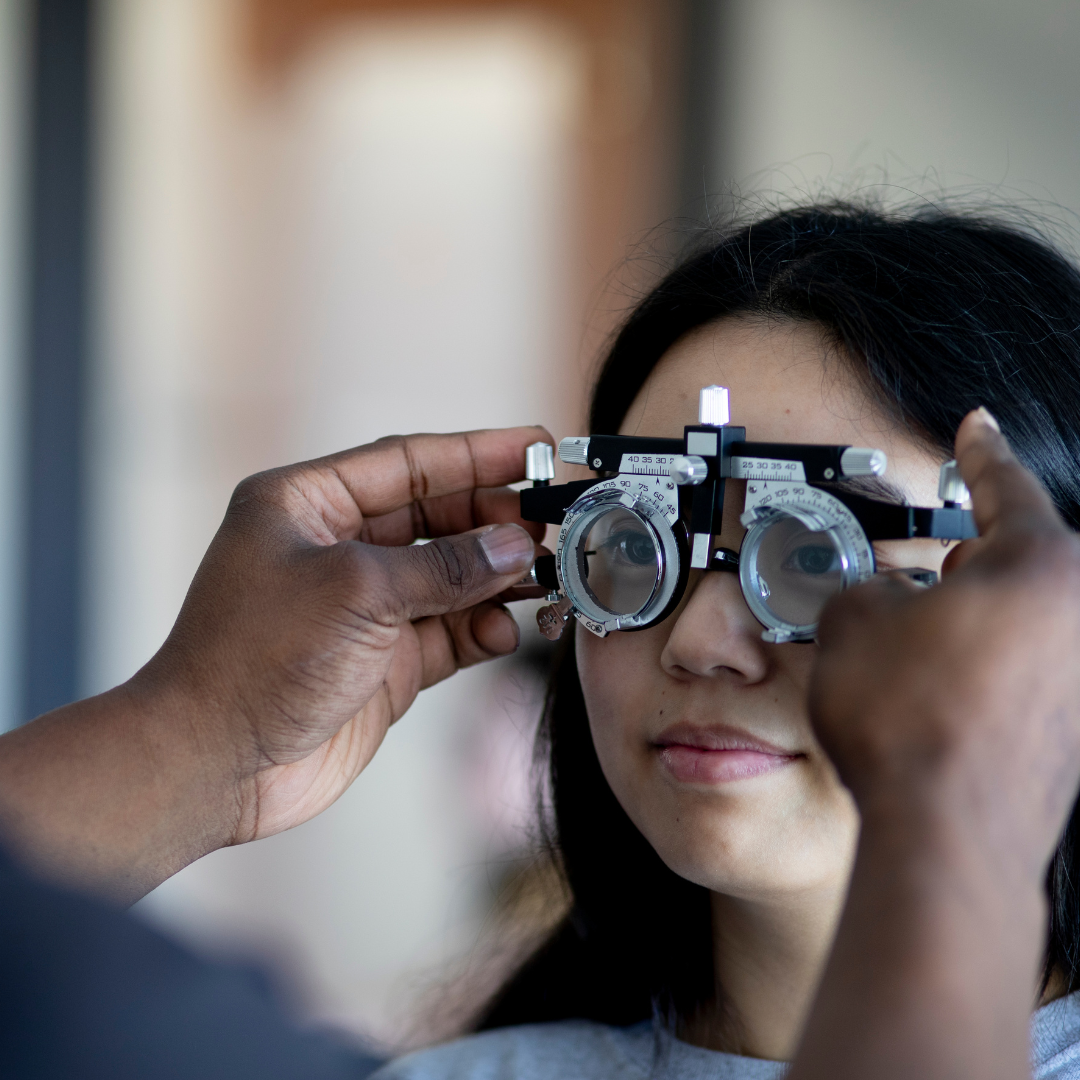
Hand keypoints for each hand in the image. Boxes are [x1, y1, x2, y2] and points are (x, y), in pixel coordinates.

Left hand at [0, 427, 549, 900]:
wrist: (216, 763)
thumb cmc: (256, 660)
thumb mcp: (357, 592)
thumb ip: (446, 567)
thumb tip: (516, 545)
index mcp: (308, 504)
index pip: (407, 462)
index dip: (475, 453)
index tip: (535, 445)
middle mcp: (337, 548)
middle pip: (436, 516)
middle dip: (493, 519)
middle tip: (548, 524)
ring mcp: (364, 606)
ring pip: (450, 576)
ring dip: (496, 577)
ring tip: (543, 577)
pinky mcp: (384, 659)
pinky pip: (449, 630)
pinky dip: (481, 628)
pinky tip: (503, 630)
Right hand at [811, 408, 1079, 871]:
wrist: (947, 833)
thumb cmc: (914, 728)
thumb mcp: (853, 623)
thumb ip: (868, 585)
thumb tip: (883, 594)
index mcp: (1041, 567)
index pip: (1005, 484)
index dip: (978, 452)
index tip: (976, 429)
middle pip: (1015, 560)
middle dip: (959, 564)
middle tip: (916, 573)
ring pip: (1018, 620)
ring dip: (967, 623)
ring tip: (913, 653)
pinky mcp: (1074, 726)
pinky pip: (1023, 670)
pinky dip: (981, 670)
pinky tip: (936, 699)